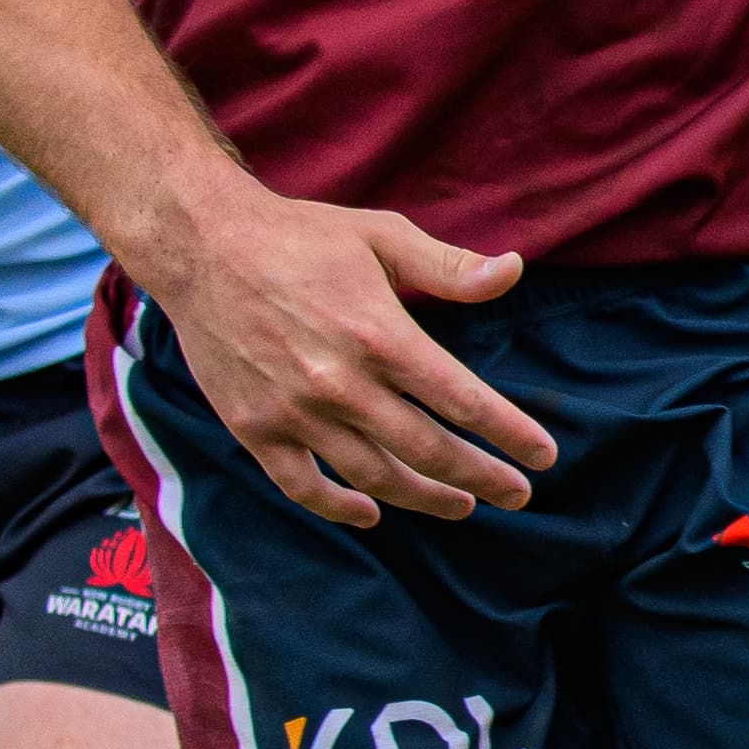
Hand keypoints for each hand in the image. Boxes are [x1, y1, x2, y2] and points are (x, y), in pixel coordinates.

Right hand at [139, 174, 560, 530]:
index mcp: (380, 335)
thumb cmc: (302, 236)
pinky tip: (372, 513)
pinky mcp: (252, 428)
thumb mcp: (383, 236)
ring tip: (462, 504)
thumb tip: (514, 270)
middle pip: (427, 450)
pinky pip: (302, 486)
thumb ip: (450, 266)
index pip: (462, 400)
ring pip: (372, 476)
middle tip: (518, 495)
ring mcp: (293, 412)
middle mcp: (340, 384)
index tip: (545, 456)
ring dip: (424, 497)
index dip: (509, 433)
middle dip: (481, 477)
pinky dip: (339, 507)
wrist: (203, 247)